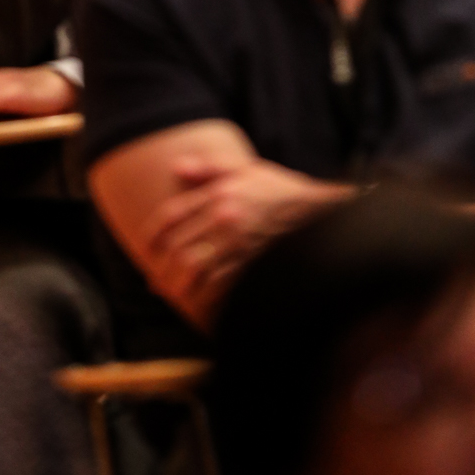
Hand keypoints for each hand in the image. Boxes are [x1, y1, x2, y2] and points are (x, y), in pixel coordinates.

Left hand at [143, 155, 347, 325]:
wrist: (326, 215)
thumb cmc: (286, 193)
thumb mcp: (249, 170)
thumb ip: (209, 169)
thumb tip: (175, 168)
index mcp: (221, 194)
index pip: (171, 215)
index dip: (153, 235)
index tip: (147, 250)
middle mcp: (226, 217)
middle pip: (178, 246)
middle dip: (163, 267)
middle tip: (157, 282)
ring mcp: (240, 243)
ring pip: (194, 268)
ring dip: (178, 286)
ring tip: (175, 296)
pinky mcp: (255, 266)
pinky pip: (220, 287)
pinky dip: (204, 299)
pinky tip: (200, 307)